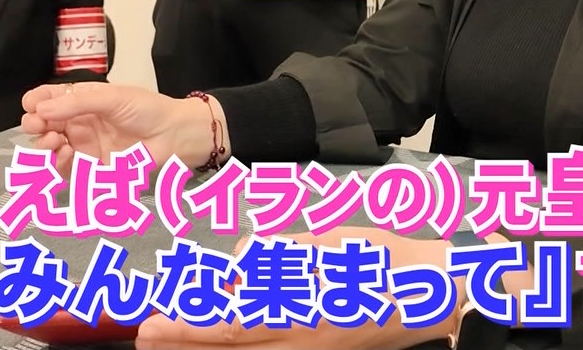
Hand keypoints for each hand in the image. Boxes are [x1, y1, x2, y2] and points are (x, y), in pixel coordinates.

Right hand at [20, 82, 219, 175]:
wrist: (174, 136)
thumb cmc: (148, 110)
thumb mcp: (112, 97)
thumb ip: (77, 102)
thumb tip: (41, 109)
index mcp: (81, 100)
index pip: (47, 100)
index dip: (35, 103)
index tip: (33, 107)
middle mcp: (77, 122)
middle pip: (41, 125)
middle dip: (34, 126)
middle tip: (40, 127)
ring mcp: (82, 146)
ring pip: (48, 149)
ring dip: (43, 146)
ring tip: (54, 142)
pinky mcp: (90, 169)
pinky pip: (64, 170)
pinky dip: (57, 164)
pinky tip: (67, 155)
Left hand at [135, 227, 461, 348]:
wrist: (437, 294)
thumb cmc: (388, 261)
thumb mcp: (333, 243)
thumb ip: (283, 252)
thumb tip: (241, 257)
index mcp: (301, 313)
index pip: (230, 326)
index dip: (188, 327)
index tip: (153, 323)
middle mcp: (299, 342)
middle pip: (231, 348)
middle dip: (184, 343)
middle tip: (145, 335)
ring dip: (204, 347)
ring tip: (169, 338)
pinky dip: (239, 347)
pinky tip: (222, 339)